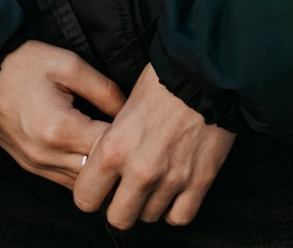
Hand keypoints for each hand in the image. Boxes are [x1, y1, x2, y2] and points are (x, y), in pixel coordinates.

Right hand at [0, 40, 125, 190]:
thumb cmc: (23, 64)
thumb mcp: (68, 64)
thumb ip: (103, 89)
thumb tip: (129, 112)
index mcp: (60, 129)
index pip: (109, 149)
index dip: (130, 140)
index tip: (143, 128)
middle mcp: (47, 155)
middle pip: (98, 175)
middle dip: (119, 162)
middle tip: (138, 145)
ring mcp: (36, 165)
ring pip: (83, 185)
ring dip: (101, 174)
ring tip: (120, 154)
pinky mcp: (29, 167)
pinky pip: (65, 182)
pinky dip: (83, 174)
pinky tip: (95, 158)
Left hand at [70, 63, 235, 228]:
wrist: (206, 74)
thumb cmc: (162, 80)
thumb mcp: (123, 106)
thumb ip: (112, 140)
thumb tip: (104, 163)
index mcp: (114, 148)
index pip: (86, 198)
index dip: (91, 194)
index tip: (100, 186)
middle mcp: (141, 170)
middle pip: (118, 218)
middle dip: (119, 207)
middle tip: (125, 191)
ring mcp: (172, 179)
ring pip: (150, 217)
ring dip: (149, 204)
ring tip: (153, 184)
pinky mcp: (200, 181)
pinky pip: (180, 217)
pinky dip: (175, 209)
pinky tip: (173, 193)